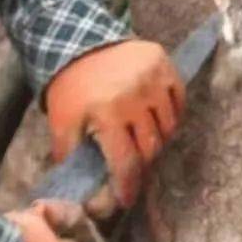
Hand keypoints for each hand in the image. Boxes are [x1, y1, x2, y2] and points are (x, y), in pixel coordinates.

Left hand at [44, 40, 186, 208]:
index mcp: (108, 113)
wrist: (80, 40)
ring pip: (169, 127)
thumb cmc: (71, 87)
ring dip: (157, 140)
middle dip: (142, 164)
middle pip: (151, 148)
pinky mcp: (164, 65)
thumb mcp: (62, 122)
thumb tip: (78, 193)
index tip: (127, 201)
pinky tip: (156, 119)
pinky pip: (179, 101)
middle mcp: (135, 96)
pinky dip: (171, 115)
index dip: (128, 188)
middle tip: (133, 166)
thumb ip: (70, 157)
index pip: (126, 163)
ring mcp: (153, 79)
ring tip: (143, 141)